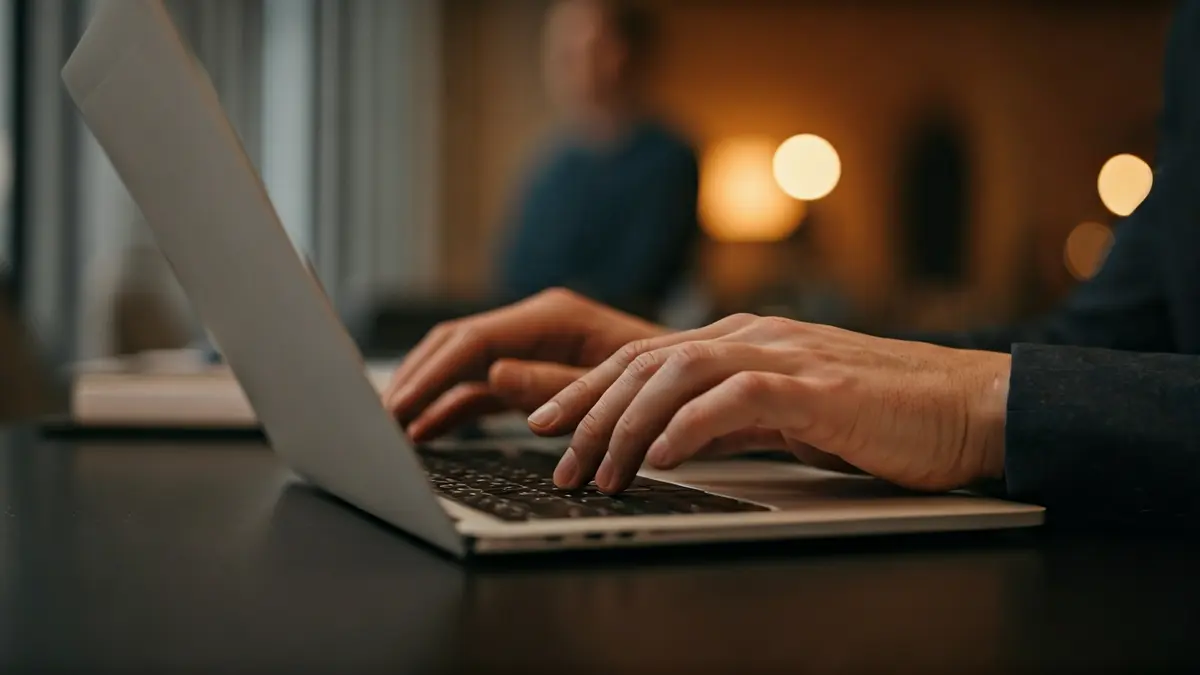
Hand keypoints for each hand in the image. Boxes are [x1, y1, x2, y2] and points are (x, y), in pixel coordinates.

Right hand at [382, 289, 665, 440]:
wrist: (698, 385)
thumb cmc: (666, 382)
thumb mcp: (614, 385)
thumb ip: (552, 384)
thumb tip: (494, 376)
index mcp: (554, 317)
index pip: (473, 340)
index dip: (430, 373)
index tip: (398, 405)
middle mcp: (536, 325)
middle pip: (456, 345)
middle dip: (416, 379)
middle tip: (379, 417)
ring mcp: (532, 348)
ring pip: (461, 365)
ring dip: (426, 393)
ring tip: (391, 427)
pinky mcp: (533, 373)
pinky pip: (479, 387)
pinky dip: (451, 407)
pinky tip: (426, 431)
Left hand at [528, 315, 1010, 493]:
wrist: (969, 405)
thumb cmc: (882, 414)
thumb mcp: (788, 415)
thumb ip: (731, 419)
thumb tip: (670, 443)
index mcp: (744, 341)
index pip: (644, 357)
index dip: (588, 389)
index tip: (547, 422)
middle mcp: (756, 338)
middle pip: (647, 361)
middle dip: (590, 410)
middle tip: (557, 459)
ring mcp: (788, 357)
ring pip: (680, 373)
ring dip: (630, 424)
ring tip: (601, 471)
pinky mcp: (821, 388)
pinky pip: (740, 397)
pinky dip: (692, 425)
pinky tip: (662, 454)